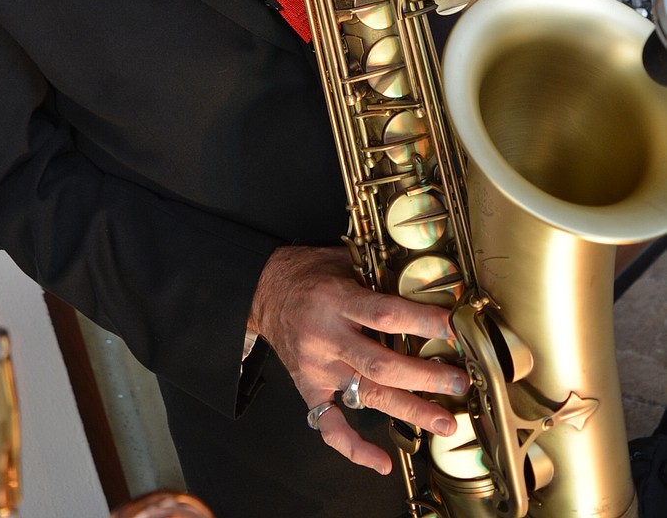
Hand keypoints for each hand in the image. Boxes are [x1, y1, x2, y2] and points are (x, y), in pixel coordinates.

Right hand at [248, 245, 466, 474]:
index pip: (384, 315)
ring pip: (367, 395)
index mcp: (335, 300)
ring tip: (445, 423)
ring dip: (410, 410)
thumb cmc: (307, 272)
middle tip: (459, 383)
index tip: (454, 329)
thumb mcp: (340, 260)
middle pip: (381, 364)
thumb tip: (424, 280)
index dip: (422, 322)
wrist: (263, 291)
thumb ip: (376, 271)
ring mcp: (318, 368)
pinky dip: (354, 448)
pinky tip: (382, 462)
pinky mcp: (309, 388)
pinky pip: (329, 424)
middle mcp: (326, 337)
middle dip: (425, 376)